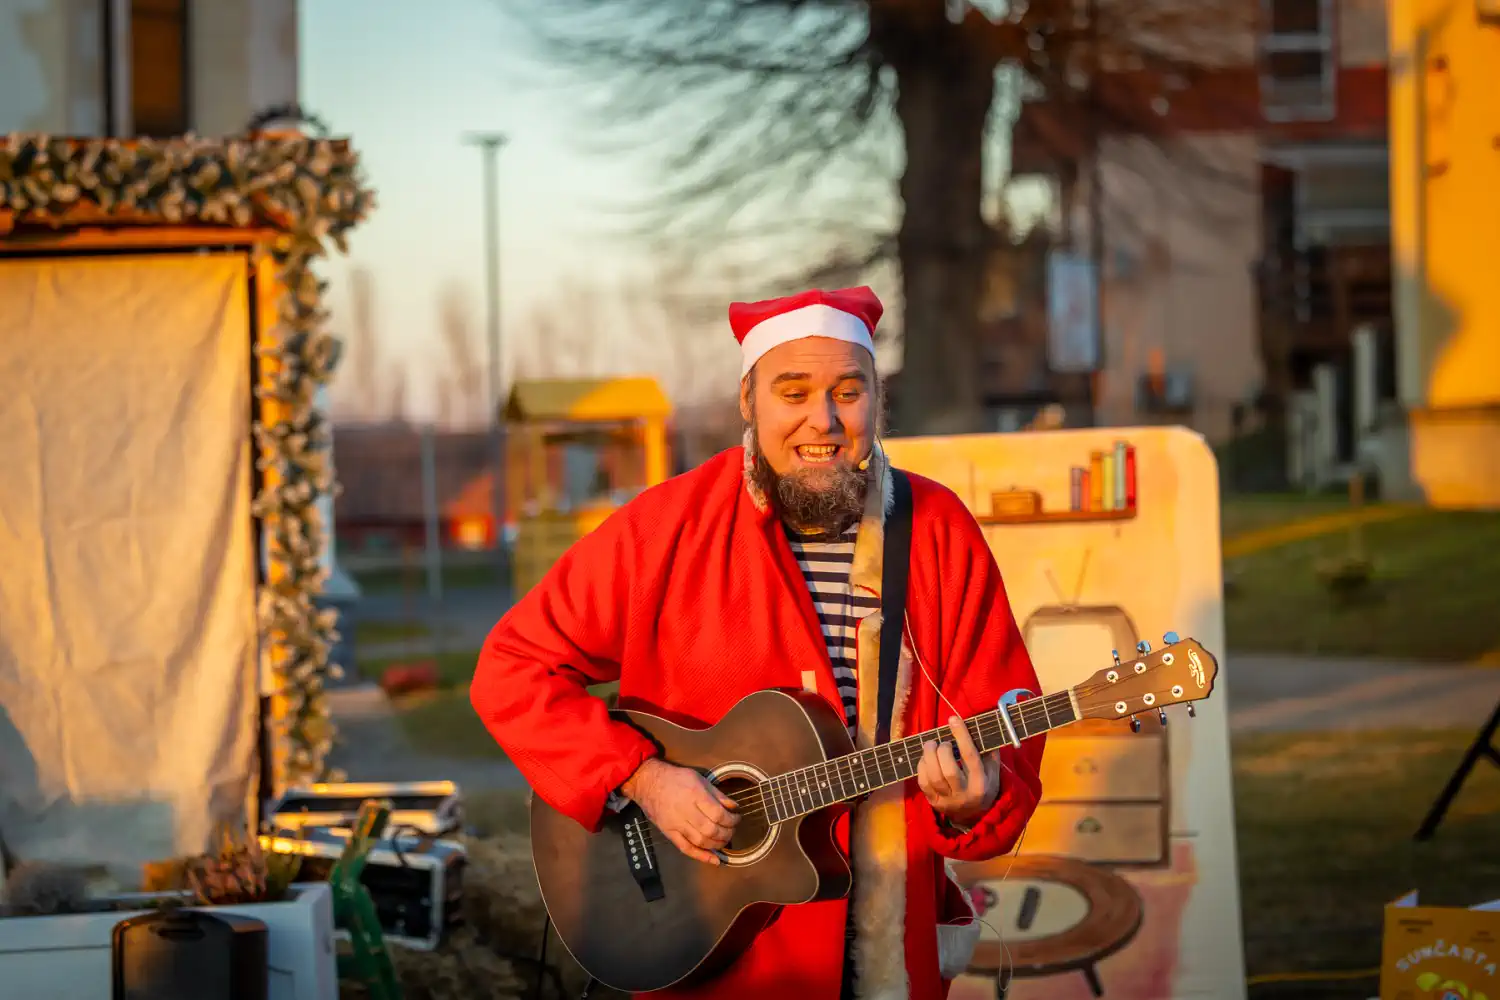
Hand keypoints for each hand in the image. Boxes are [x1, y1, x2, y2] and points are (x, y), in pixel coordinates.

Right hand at [621, 759, 739, 864]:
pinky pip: (686, 848)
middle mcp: (685, 811)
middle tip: (732, 831)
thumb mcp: (700, 779)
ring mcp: (676, 824)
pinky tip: (714, 860)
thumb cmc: (675, 778)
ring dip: (717, 845)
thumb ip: (717, 794)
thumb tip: (734, 807)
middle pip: (711, 830)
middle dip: (727, 834)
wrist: (648, 782)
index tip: (737, 819)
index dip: (732, 820)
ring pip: (701, 841)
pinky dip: (701, 856)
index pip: (718, 814)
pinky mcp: (669, 833)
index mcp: (695, 795)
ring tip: (724, 841)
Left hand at [916, 716, 999, 827]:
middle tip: (941, 741)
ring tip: (930, 745)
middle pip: (949, 771)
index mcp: (981, 784)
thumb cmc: (983, 786)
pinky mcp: (934, 803)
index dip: (961, 736)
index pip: (970, 757)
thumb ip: (989, 752)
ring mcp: (948, 800)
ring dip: (928, 756)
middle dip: (942, 750)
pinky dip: (921, 767)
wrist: (974, 816)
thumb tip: (981, 728)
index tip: (953, 720)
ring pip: (934, 778)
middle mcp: (964, 794)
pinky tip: (925, 759)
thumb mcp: (993, 772)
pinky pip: (923, 783)